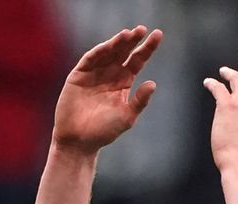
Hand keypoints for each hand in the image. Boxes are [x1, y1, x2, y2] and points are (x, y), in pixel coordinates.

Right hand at [52, 26, 161, 154]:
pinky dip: (99, 52)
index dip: (147, 48)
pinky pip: (90, 60)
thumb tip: (153, 83)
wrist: (80, 140)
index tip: (158, 35)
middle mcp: (110, 74)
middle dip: (133, 41)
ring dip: (117, 43)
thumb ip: (139, 101)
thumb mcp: (127, 116)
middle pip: (123, 52)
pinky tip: (109, 46)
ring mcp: (94, 73)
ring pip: (108, 53)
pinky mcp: (79, 75)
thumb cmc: (104, 131)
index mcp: (123, 82)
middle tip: (144, 29)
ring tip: (129, 34)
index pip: (137, 60)